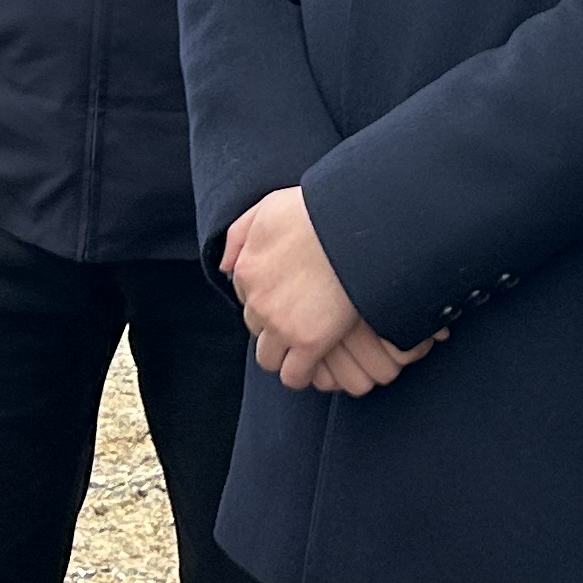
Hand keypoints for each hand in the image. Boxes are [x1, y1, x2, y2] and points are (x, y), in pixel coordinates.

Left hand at [220, 187, 431, 395]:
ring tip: (306, 345)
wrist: (357, 225)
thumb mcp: (269, 206)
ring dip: (283, 354)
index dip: (266, 296)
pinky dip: (301, 374)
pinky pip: (294, 375)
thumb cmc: (319, 211)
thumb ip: (240, 234)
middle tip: (301, 315)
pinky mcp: (309, 342)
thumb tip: (225, 266)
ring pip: (268, 358)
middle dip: (273, 324)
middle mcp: (257, 300)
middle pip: (256, 326)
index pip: (245, 295)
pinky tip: (315, 363)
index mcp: (247, 268)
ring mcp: (281, 324)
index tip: (287, 294)